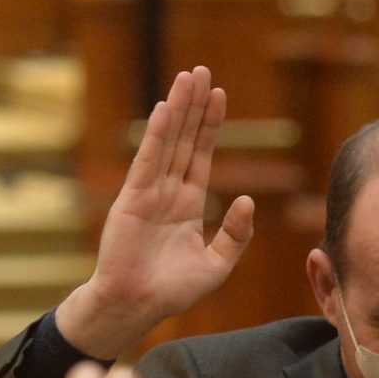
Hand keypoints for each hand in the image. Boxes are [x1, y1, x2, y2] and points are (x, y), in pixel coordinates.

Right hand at [56, 66, 255, 359]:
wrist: (137, 306)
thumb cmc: (172, 291)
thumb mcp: (216, 264)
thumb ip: (235, 235)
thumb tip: (247, 201)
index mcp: (187, 203)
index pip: (201, 154)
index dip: (210, 125)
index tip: (218, 95)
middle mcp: (167, 191)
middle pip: (184, 139)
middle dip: (194, 106)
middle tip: (201, 71)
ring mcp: (148, 192)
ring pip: (167, 142)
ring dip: (177, 110)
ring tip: (187, 78)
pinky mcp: (131, 199)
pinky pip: (147, 161)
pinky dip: (155, 135)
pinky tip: (164, 110)